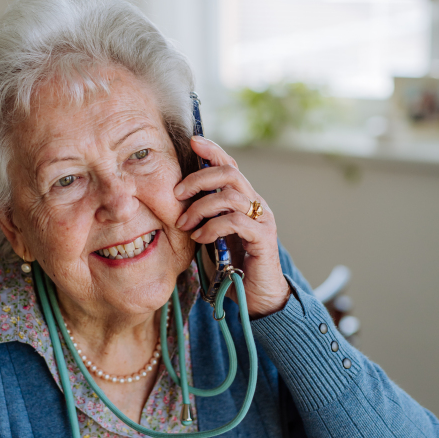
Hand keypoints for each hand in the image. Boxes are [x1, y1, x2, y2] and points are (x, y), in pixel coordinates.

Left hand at [174, 136, 289, 317]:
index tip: (192, 141)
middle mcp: (256, 204)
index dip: (213, 151)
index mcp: (243, 199)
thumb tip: (175, 201)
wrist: (258, 296)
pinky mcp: (263, 238)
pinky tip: (199, 238)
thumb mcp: (213, 235)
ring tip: (184, 225)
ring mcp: (262, 219)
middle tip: (176, 194)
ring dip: (200, 208)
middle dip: (198, 179)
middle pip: (229, 173)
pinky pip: (235, 221)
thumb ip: (202, 216)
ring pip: (229, 196)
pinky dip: (212, 227)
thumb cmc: (233, 266)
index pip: (229, 165)